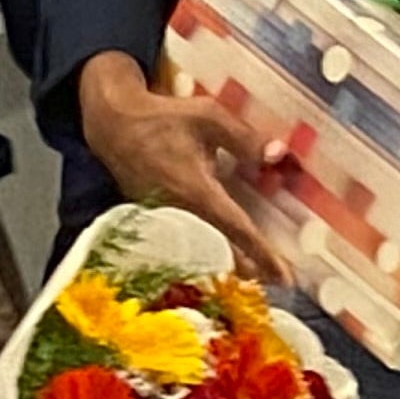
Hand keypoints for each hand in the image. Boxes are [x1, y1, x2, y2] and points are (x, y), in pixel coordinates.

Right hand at [77, 51, 291, 281]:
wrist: (113, 125)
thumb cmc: (163, 119)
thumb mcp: (208, 117)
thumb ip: (244, 138)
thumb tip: (278, 155)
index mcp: (198, 191)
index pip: (238, 229)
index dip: (264, 254)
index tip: (286, 277)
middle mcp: (181, 213)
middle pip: (221, 251)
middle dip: (250, 268)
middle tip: (276, 280)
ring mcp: (164, 220)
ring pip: (202, 249)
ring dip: (228, 260)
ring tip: (254, 269)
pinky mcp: (153, 220)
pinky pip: (184, 240)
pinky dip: (205, 248)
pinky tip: (219, 248)